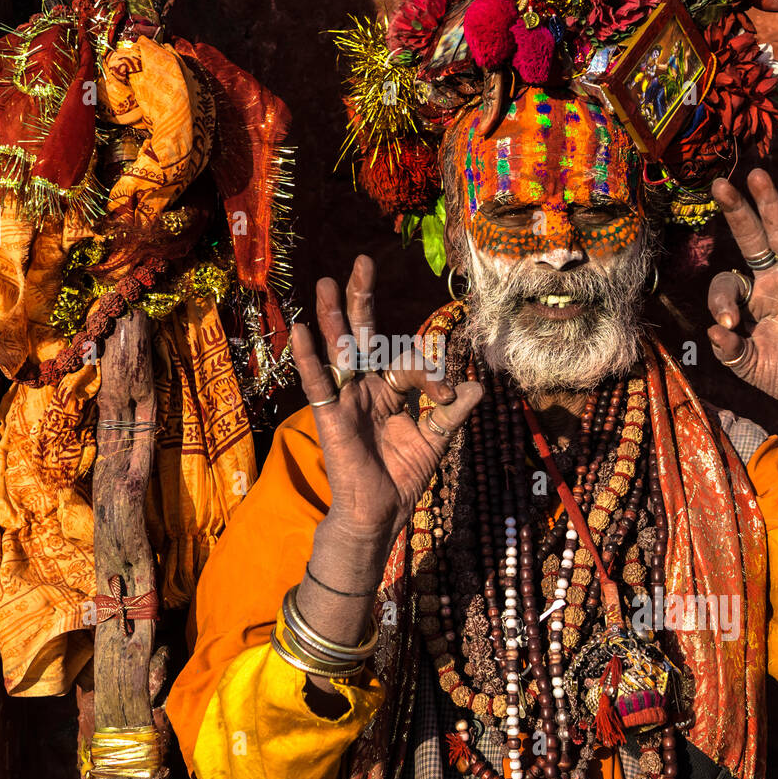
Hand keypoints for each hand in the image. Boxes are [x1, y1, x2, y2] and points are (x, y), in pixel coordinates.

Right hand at [291, 255, 482, 572]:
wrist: (379, 515)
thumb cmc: (401, 479)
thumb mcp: (434, 440)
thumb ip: (452, 413)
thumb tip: (477, 387)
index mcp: (388, 390)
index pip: (406, 361)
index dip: (430, 373)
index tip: (448, 396)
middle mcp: (364, 388)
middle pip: (362, 336)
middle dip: (362, 300)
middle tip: (363, 263)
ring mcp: (346, 400)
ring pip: (338, 351)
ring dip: (332, 317)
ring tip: (327, 282)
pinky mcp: (330, 416)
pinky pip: (317, 383)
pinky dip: (307, 359)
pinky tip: (300, 330)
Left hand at [706, 169, 777, 429]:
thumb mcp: (746, 366)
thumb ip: (729, 350)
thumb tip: (713, 331)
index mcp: (750, 298)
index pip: (727, 282)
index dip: (721, 300)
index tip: (726, 325)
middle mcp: (773, 281)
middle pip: (752, 239)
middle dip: (736, 212)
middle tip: (718, 185)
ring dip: (771, 206)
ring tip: (757, 176)